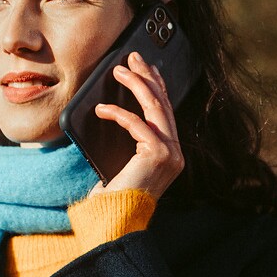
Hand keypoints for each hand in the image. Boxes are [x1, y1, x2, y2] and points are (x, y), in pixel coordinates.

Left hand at [89, 51, 184, 198]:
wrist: (114, 220)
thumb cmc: (113, 197)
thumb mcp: (122, 163)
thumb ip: (129, 141)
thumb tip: (114, 110)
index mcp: (169, 154)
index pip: (164, 111)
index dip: (156, 85)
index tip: (144, 67)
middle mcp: (175, 153)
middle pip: (162, 103)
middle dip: (147, 76)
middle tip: (132, 57)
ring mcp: (170, 153)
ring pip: (155, 107)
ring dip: (136, 85)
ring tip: (119, 70)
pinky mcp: (158, 154)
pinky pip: (137, 124)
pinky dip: (118, 114)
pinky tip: (101, 109)